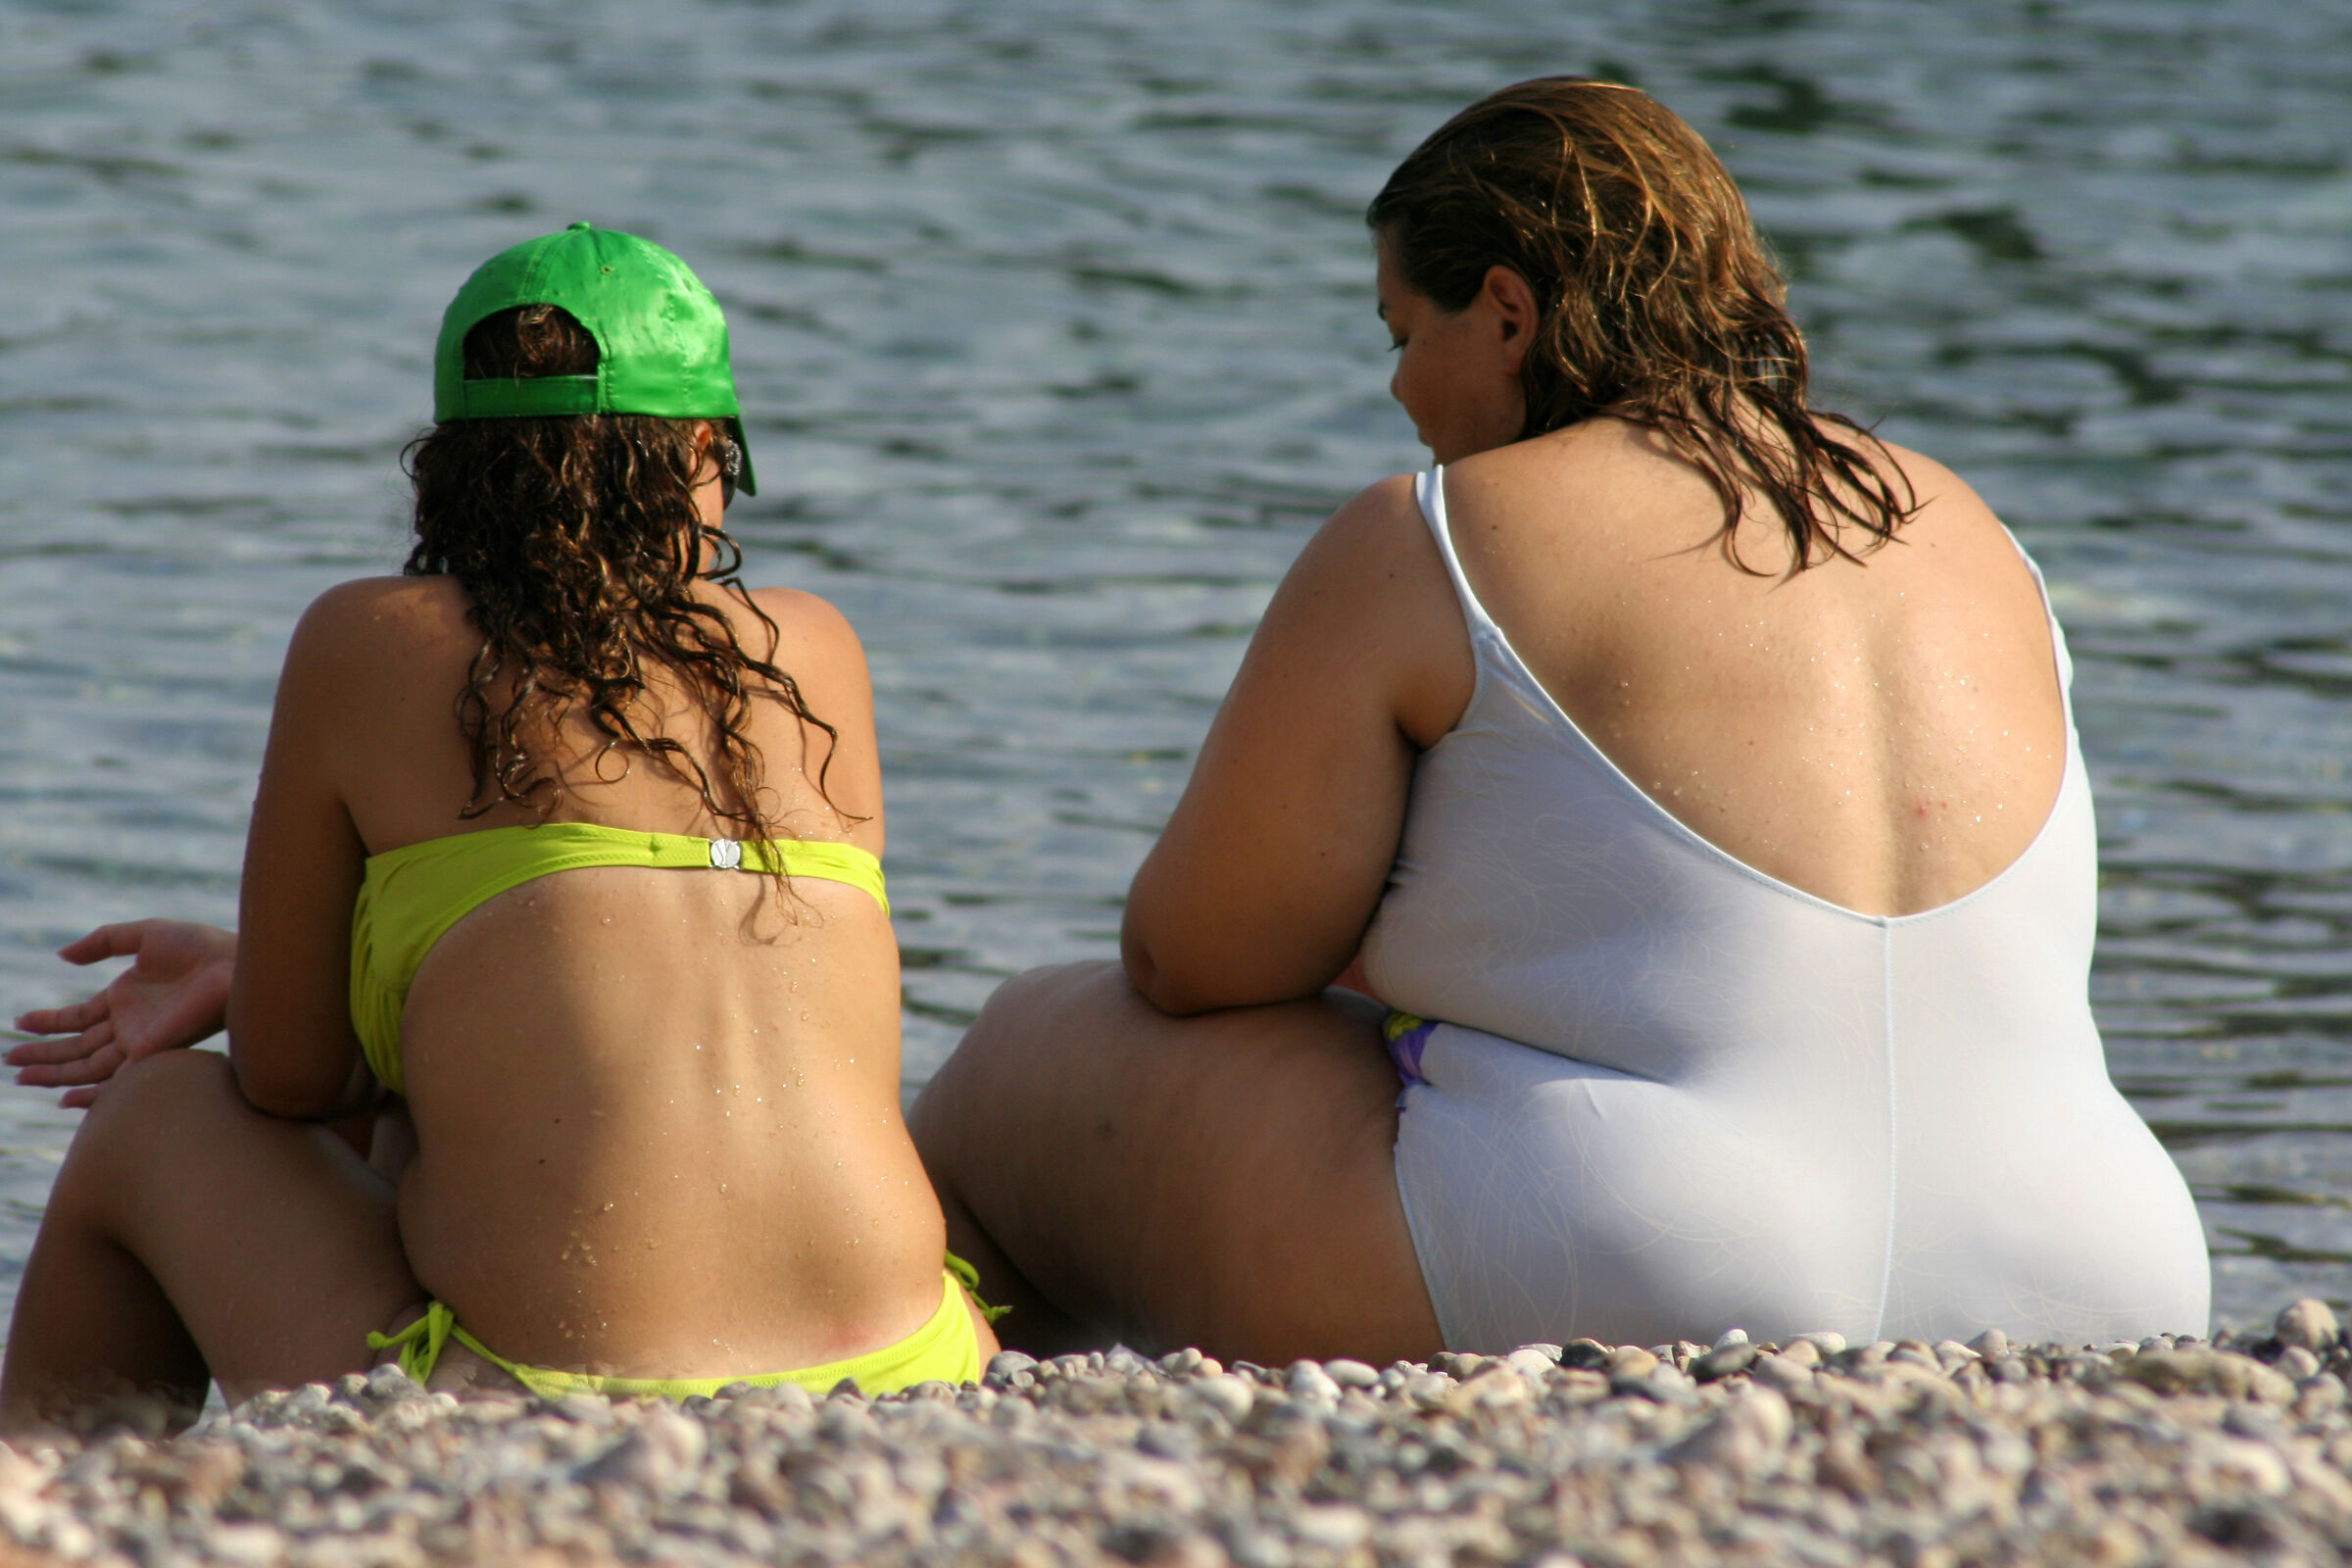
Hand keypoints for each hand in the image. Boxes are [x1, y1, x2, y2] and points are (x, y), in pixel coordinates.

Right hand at [9, 921, 237, 1107]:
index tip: (20, 1022)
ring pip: (87, 1065)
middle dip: (43, 1054)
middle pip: (76, 1047)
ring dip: (54, 1073)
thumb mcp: (143, 936)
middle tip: (10, 1059)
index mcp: (125, 999)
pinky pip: (117, 1080)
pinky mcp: (153, 1054)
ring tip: (21, 1076)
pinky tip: (64, 1100)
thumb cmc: (200, 946)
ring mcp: (140, 1042)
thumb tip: (62, 956)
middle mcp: (129, 1025)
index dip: (49, 1022)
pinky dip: (92, 1093)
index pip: (78, 1017)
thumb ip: (102, 941)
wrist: (235, 962)